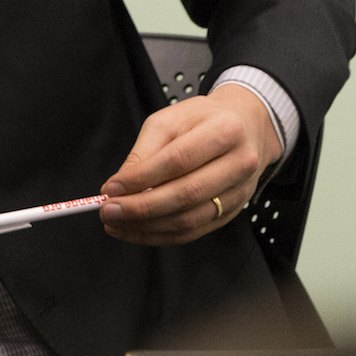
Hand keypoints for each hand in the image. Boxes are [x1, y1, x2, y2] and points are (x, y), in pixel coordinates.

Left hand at [98, 83, 281, 245]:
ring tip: (116, 223)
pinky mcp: (232, 213)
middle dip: (140, 208)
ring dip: (146, 227)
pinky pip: (192, 232)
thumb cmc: (204, 120)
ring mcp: (239, 192)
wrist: (246, 127)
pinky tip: (137, 230)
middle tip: (108, 211)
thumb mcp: (170, 120)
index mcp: (225, 131)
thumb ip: (144, 152)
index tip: (112, 188)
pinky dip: (160, 236)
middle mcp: (240, 163)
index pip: (178, 160)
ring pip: (188, 220)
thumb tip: (119, 186)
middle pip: (186, 194)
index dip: (141, 178)